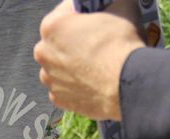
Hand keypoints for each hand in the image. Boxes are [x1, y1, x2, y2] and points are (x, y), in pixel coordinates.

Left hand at [33, 0, 143, 120]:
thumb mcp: (119, 7)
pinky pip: (64, 86)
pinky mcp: (57, 98)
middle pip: (59, 41)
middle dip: (74, 39)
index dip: (82, 13)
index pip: (66, 11)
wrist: (126, 84)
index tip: (93, 17)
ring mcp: (49, 78)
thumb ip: (109, 1)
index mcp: (52, 26)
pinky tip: (91, 81)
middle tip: (95, 42)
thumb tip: (111, 0)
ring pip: (59, 65)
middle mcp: (43, 53)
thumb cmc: (119, 44)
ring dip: (72, 63)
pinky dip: (75, 84)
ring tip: (95, 64)